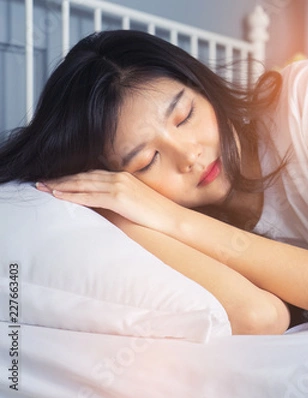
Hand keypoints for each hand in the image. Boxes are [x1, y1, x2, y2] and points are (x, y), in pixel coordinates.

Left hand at [36, 170, 180, 232]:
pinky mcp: (118, 197)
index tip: (56, 179)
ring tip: (44, 187)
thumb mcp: (135, 202)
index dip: (72, 176)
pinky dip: (72, 195)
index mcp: (123, 177)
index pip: (91, 174)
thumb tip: (102, 204)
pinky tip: (58, 196)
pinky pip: (89, 196)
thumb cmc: (156, 214)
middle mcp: (119, 177)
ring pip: (83, 183)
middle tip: (41, 181)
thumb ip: (119, 198)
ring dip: (61, 185)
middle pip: (83, 176)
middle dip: (61, 179)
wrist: (171, 218)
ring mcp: (118, 186)